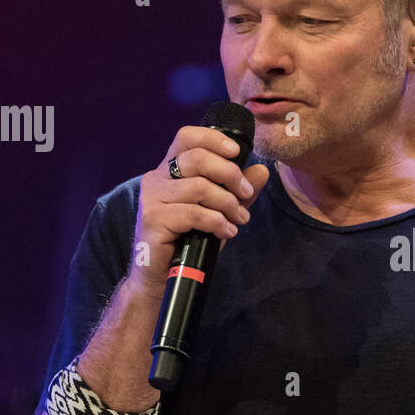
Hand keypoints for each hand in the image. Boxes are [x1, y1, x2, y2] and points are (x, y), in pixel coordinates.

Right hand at [128, 124, 269, 297]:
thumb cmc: (190, 241)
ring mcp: (152, 198)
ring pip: (199, 187)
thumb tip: (262, 171)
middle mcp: (157, 178)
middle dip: (230, 174)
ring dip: (227, 203)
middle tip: (245, 194)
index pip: (186, 137)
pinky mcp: (153, 220)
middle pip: (197, 158)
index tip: (237, 152)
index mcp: (170, 170)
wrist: (163, 278)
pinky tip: (226, 232)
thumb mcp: (219, 211)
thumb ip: (238, 191)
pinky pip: (193, 213)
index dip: (213, 138)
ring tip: (238, 219)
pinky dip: (217, 222)